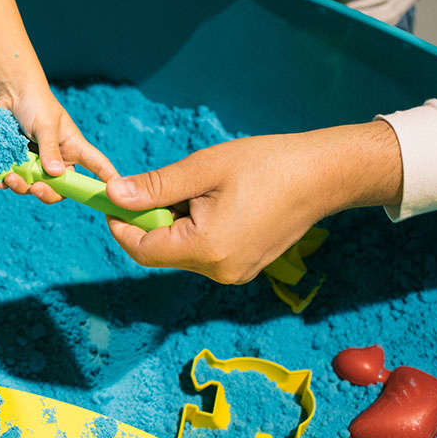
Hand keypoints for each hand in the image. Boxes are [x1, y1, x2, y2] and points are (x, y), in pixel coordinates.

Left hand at [0, 88, 117, 202]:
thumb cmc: (36, 103)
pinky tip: (0, 178)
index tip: (115, 194)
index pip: (97, 166)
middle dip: (47, 192)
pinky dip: (7, 182)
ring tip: (10, 177)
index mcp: (74, 148)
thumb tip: (55, 174)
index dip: (107, 180)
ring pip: (35, 187)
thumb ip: (49, 148)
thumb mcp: (45, 124)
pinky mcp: (20, 164)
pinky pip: (16, 181)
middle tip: (35, 188)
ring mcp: (38, 164)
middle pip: (61, 188)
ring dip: (22, 187)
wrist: (11, 94)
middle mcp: (59, 160)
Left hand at [104, 122, 401, 283]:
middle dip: (149, 220)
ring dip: (172, 222)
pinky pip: (203, 251)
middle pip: (159, 252)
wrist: (324, 175)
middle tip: (158, 184)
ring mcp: (234, 272)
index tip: (112, 198)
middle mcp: (220, 270)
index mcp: (207, 248)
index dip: (120, 225)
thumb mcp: (202, 169)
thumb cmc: (266, 164)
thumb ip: (154, 188)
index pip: (141, 250)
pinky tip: (213, 201)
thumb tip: (113, 195)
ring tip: (196, 189)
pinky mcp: (244, 266)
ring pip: (180, 251)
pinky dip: (193, 229)